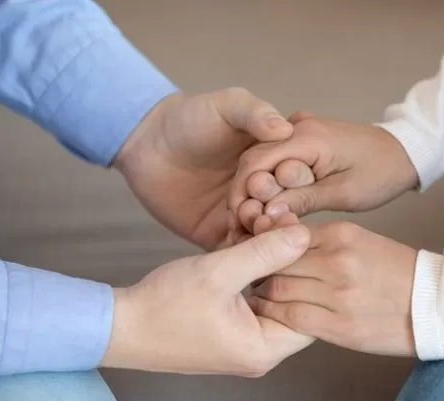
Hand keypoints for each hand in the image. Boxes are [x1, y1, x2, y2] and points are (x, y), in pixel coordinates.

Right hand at [100, 224, 314, 375]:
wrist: (118, 327)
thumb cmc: (164, 306)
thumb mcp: (219, 272)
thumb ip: (265, 252)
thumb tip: (303, 234)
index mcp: (265, 348)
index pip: (313, 311)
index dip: (311, 270)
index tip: (301, 236)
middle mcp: (260, 350)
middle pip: (293, 299)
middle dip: (286, 260)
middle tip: (277, 225)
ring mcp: (244, 340)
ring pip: (272, 293)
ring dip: (267, 261)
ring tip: (259, 227)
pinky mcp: (230, 329)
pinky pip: (253, 296)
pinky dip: (250, 271)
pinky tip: (243, 242)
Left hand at [114, 88, 292, 250]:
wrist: (147, 144)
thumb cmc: (189, 117)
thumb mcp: (226, 106)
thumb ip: (255, 112)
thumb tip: (285, 129)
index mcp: (276, 160)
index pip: (296, 173)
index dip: (294, 176)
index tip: (284, 175)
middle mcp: (266, 190)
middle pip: (284, 206)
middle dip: (280, 207)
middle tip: (267, 205)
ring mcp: (245, 215)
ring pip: (264, 232)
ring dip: (263, 232)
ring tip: (253, 223)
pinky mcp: (221, 236)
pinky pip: (236, 251)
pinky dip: (241, 252)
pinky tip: (239, 245)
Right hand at [228, 112, 417, 236]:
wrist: (403, 152)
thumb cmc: (381, 173)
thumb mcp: (344, 192)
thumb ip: (304, 199)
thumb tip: (268, 212)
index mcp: (307, 136)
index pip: (256, 162)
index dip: (242, 194)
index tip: (238, 222)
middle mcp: (296, 125)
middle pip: (253, 160)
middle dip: (243, 194)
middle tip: (238, 227)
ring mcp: (297, 129)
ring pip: (261, 160)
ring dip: (253, 191)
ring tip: (249, 223)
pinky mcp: (301, 139)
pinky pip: (275, 159)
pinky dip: (267, 183)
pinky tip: (264, 208)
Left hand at [249, 219, 417, 356]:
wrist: (435, 304)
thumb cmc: (395, 272)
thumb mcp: (361, 241)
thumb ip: (320, 241)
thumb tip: (279, 243)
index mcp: (341, 234)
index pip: (283, 235)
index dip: (263, 245)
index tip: (254, 254)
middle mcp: (337, 260)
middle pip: (276, 261)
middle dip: (257, 270)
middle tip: (249, 277)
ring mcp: (338, 295)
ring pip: (278, 290)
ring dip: (261, 294)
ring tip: (257, 296)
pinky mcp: (341, 326)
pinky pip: (292, 318)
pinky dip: (274, 315)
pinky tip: (270, 314)